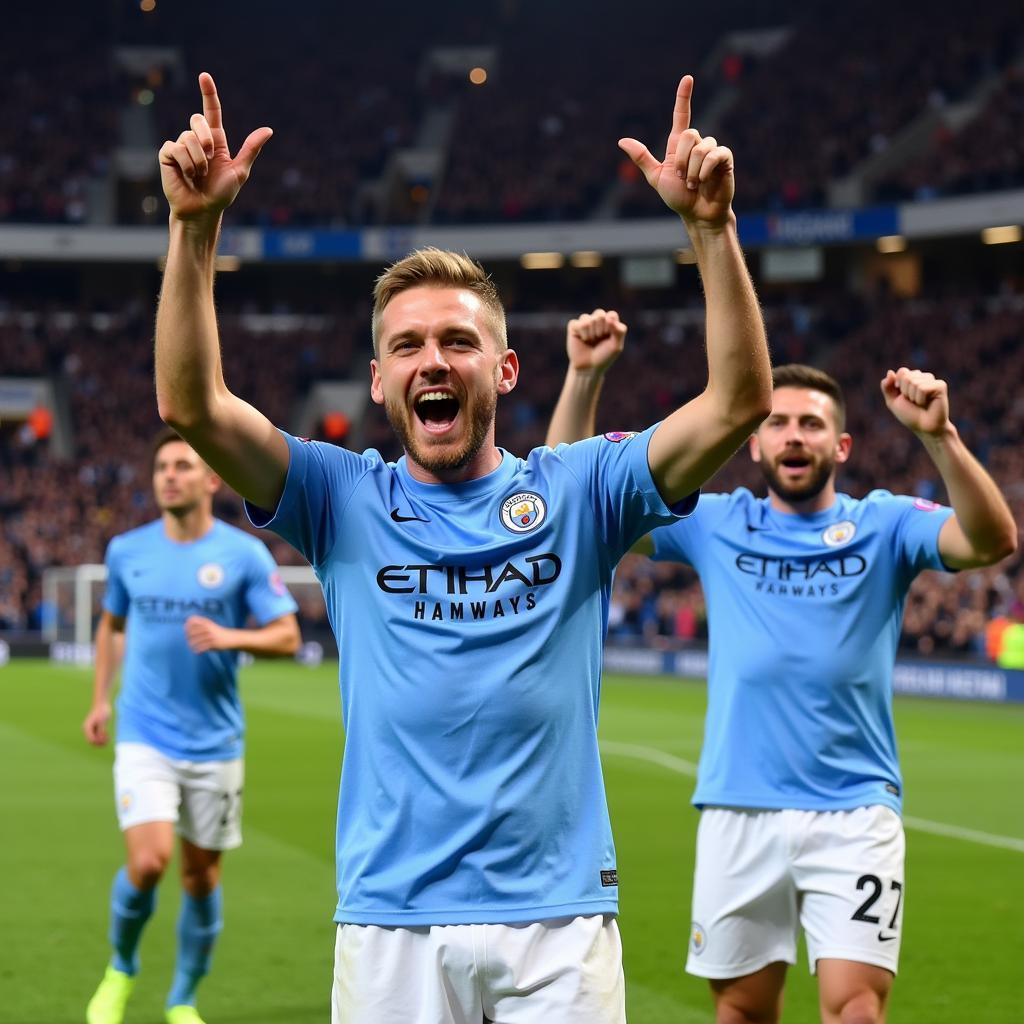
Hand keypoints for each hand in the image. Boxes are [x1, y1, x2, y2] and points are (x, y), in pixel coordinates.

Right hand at [83, 702, 111, 745]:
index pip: (91, 740)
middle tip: (108, 739)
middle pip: (92, 742)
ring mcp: (90, 729)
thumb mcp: (103, 721)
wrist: (102, 703)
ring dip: (101, 741)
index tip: (106, 737)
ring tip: (108, 737)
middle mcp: (87, 729)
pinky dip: (102, 737)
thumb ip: (101, 730)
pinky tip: (107, 734)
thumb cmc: (102, 711)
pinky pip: (97, 736)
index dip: (99, 741)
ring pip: (95, 740)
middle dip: (100, 742)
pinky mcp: (95, 728)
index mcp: (87, 728)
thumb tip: (100, 739)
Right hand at [159, 72, 272, 225]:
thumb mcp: (239, 171)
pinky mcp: (168, 154)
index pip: (211, 111)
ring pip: (188, 138)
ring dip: (198, 160)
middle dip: (206, 137)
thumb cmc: (221, 194)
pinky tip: (187, 176)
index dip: (208, 93)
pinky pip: (176, 148)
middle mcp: (197, 139)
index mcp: (215, 141)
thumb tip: (268, 130)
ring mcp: (181, 145)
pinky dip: (187, 164)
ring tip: (198, 175)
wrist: (203, 210)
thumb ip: (251, 150)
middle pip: (197, 119)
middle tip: (210, 158)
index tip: (205, 76)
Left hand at [185, 615, 229, 652]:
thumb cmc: (217, 632)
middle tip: (188, 639)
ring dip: (192, 644)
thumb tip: (185, 625)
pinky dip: (198, 650)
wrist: (230, 638)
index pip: (193, 620)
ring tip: (191, 646)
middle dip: (188, 636)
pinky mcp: (213, 643)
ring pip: (196, 640)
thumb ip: (199, 623)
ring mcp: (211, 636)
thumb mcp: (210, 625)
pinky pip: (202, 647)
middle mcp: (208, 628)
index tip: (186, 630)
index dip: (187, 625)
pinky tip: (197, 652)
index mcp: (207, 622)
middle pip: (193, 631)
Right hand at [566, 309, 626, 374]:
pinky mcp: (574, 326)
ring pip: (588, 319)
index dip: (611, 327)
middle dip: (600, 330)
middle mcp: (597, 319)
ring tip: (590, 341)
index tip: (609, 337)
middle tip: (598, 339)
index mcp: (609, 321)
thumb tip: (608, 317)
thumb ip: (619, 331)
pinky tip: (582, 340)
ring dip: (591, 334)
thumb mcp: (616, 346)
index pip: (611, 315)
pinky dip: (582, 334)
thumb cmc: (604, 356)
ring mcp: (585, 322)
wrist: (589, 367)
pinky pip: (578, 324)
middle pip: (599, 315)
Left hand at [619, 75, 733, 227]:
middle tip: (683, 178)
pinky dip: (705, 170)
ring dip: (693, 170)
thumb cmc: (679, 198)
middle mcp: (696, 144)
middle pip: (689, 134)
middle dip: (682, 159)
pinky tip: (704, 182)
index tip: (687, 78)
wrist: (698, 214)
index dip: (683, 97)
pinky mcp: (724, 159)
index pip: (681, 116)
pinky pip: (714, 155)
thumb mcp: (657, 177)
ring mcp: (712, 150)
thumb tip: (621, 140)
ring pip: (701, 147)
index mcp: (679, 146)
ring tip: (694, 184)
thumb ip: (642, 158)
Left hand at [881, 368, 950, 436]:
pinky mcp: (941, 386)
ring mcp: (934, 381)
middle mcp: (925, 377)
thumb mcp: (893, 401)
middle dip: (905, 392)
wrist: (924, 427)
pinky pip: (922, 388)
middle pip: (907, 376)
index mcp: (914, 378)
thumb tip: (890, 372)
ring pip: (914, 382)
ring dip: (913, 397)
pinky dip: (920, 399)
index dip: (898, 386)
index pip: (902, 371)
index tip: (904, 396)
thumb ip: (887, 387)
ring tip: (920, 404)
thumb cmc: (910, 415)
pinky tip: (927, 404)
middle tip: (913, 402)